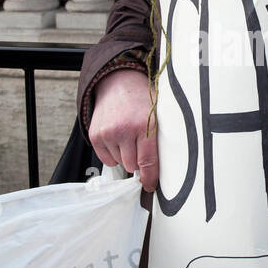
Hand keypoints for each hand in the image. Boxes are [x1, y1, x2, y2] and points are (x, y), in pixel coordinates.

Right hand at [88, 68, 158, 190]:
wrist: (118, 82)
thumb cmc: (142, 100)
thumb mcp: (159, 114)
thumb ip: (163, 138)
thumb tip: (172, 168)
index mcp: (144, 125)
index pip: (148, 161)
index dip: (150, 178)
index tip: (150, 186)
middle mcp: (124, 129)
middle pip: (132, 166)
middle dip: (138, 161)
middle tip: (140, 146)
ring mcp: (107, 133)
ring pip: (119, 163)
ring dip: (125, 156)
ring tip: (128, 137)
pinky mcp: (95, 135)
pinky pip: (106, 159)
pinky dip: (113, 154)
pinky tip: (118, 139)